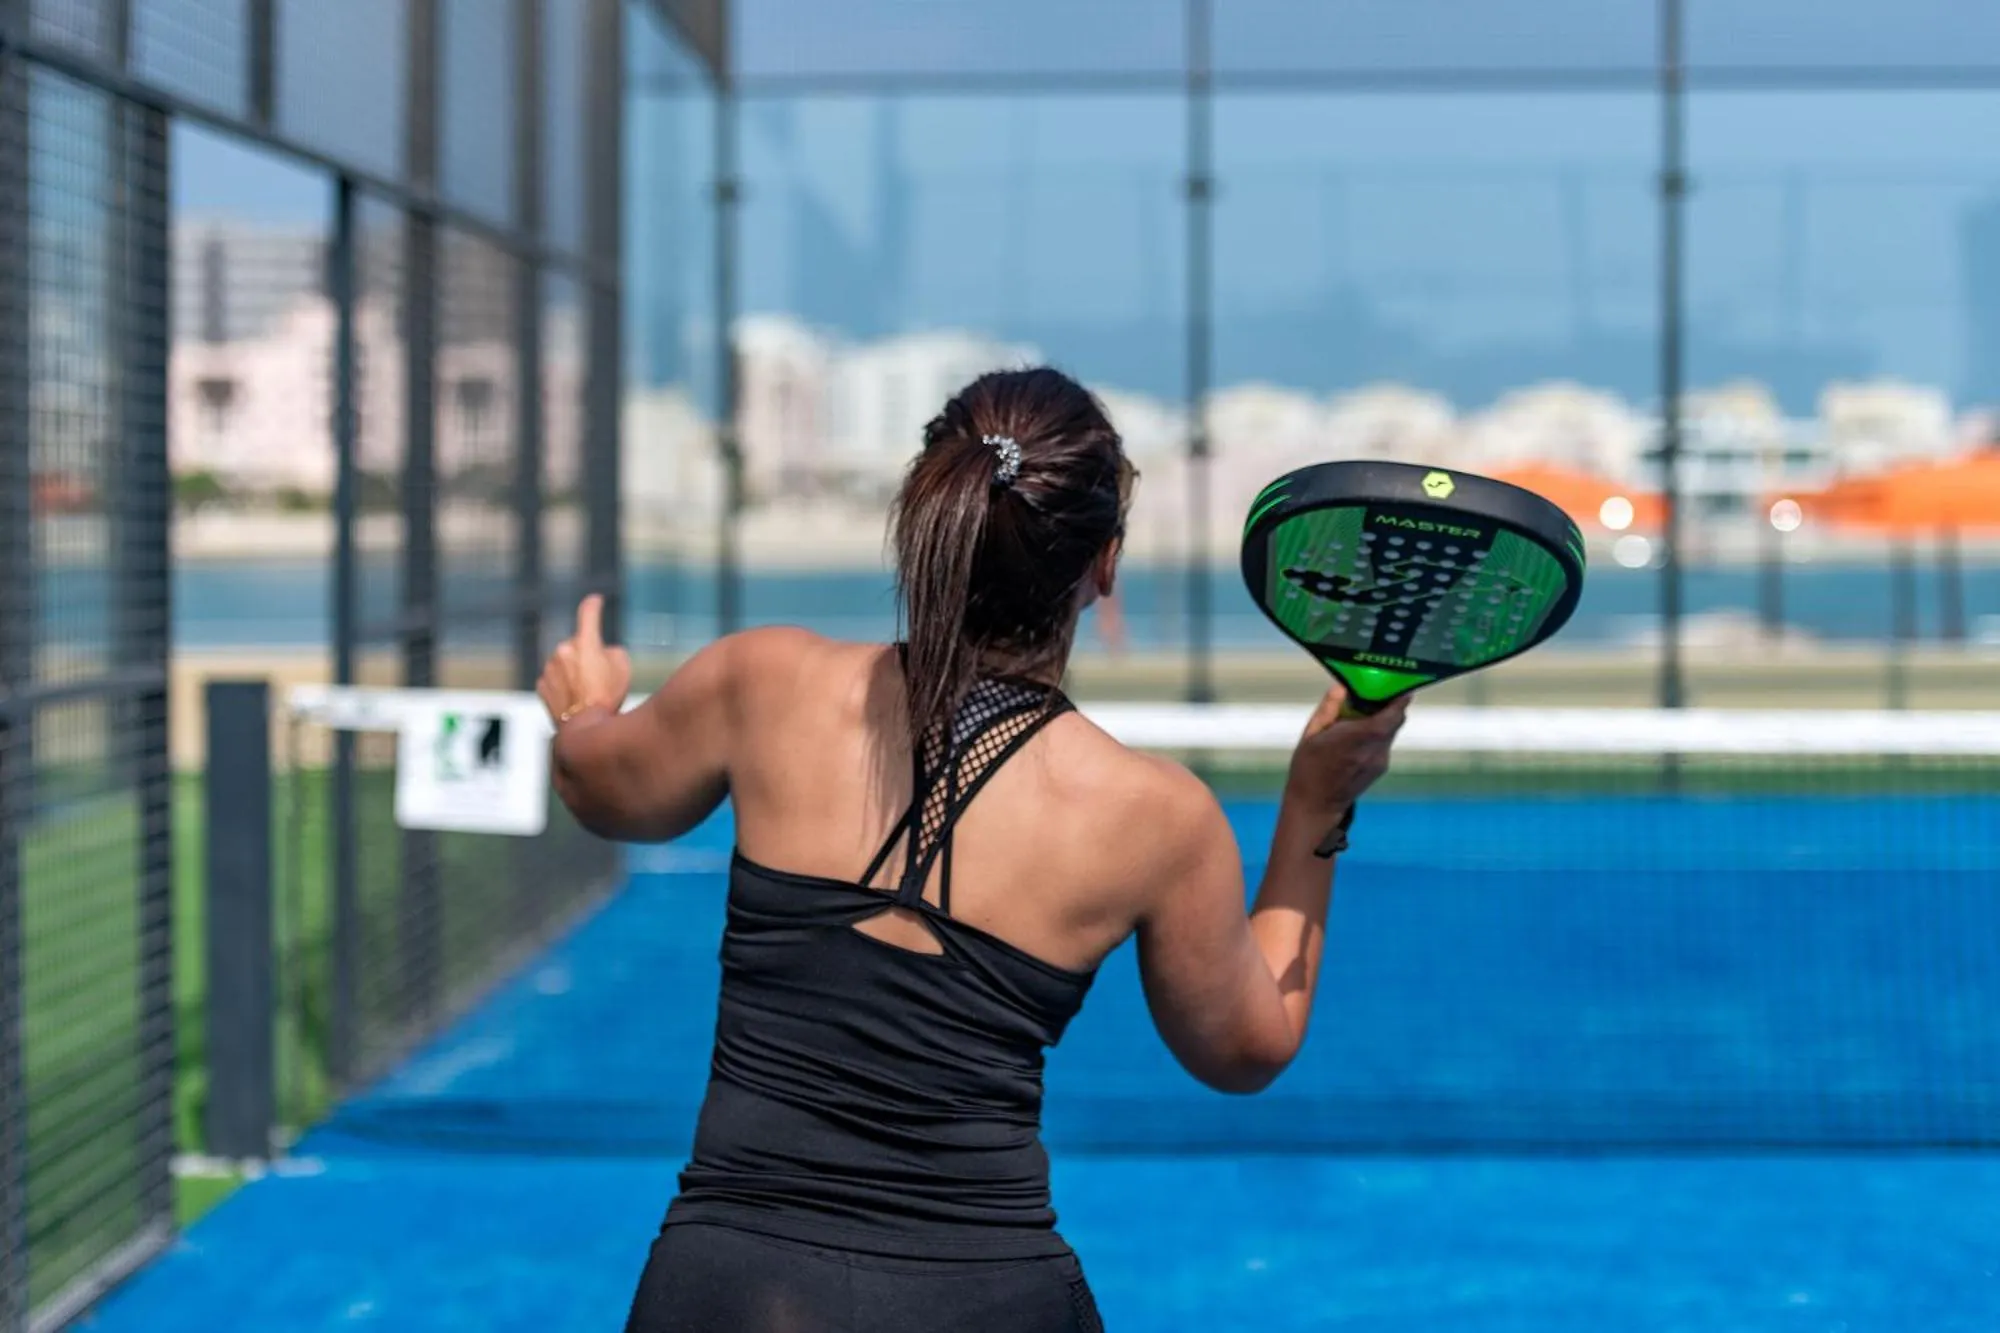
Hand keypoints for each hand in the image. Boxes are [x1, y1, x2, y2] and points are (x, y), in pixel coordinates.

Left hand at [537, 594, 631, 726]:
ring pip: (565, 663)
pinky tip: (574, 700)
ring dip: (574, 672)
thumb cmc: (607, 696)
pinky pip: (555, 679)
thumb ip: (611, 653)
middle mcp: (563, 649)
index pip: (588, 614)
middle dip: (588, 656)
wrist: (583, 727)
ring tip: (587, 695)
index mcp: (585, 642)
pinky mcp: (542, 684)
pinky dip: (563, 686)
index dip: (593, 605)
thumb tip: (601, 652)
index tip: (595, 600)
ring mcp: (549, 667)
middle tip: (600, 680)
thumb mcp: (623, 669)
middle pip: (579, 646)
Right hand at [1283, 683, 1407, 824]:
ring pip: (1391, 731)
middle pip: (1396, 720)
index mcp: (1357, 738)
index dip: (1400, 696)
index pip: (1392, 714)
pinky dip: (1378, 732)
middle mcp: (1374, 750)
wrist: (1316, 805)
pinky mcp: (1380, 768)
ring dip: (1383, 718)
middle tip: (1376, 691)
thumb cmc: (1308, 769)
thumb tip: (1341, 686)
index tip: (1398, 681)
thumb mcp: (1311, 734)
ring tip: (1362, 713)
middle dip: (1390, 703)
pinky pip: (1385, 742)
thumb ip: (1329, 708)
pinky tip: (1359, 733)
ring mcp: (1380, 761)